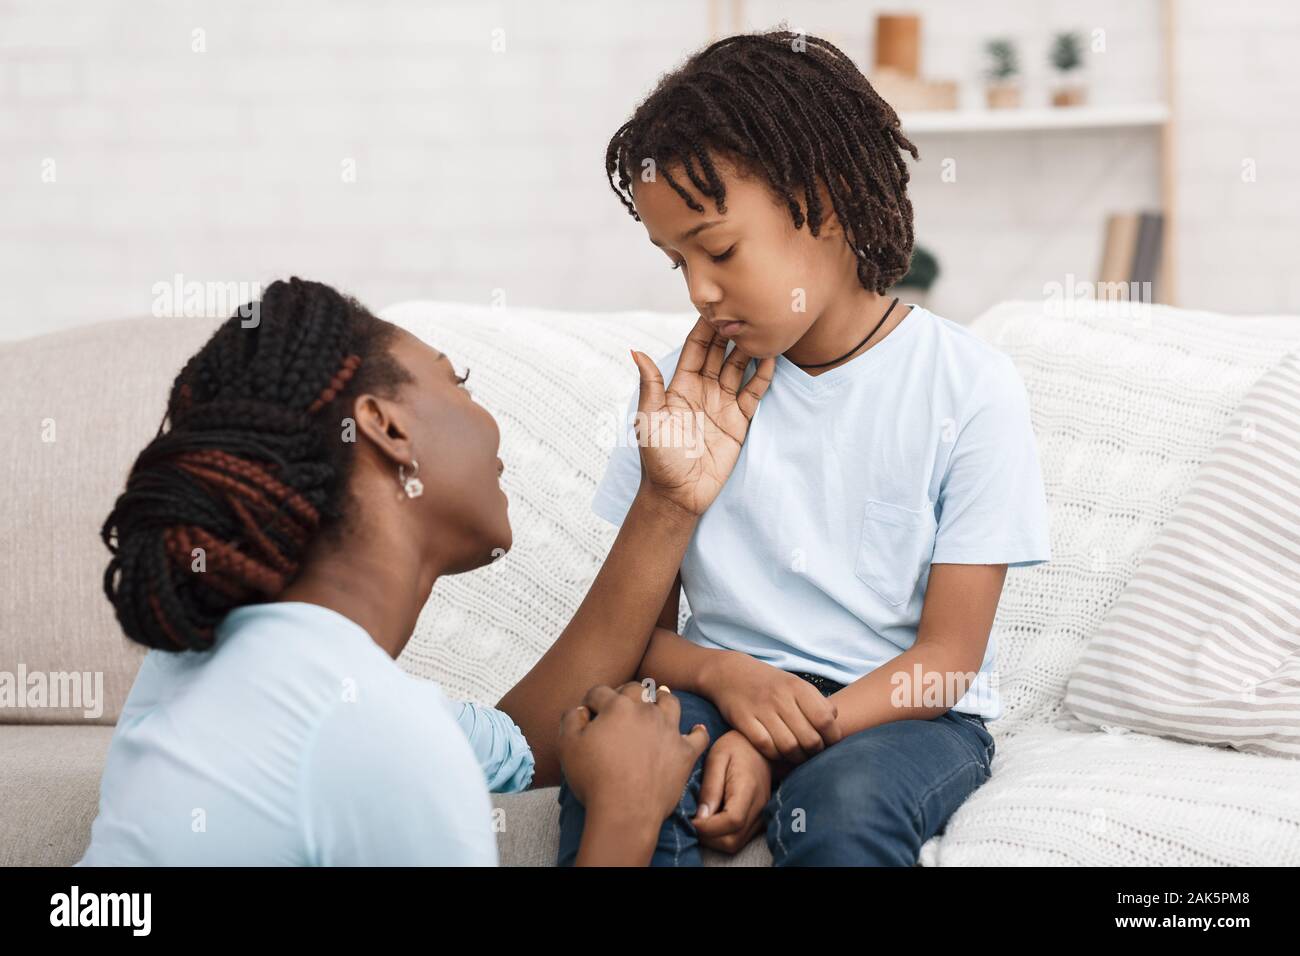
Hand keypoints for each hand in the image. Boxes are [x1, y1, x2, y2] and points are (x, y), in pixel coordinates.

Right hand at [558, 682, 709, 828]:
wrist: (625, 810)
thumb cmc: (593, 778)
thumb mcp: (567, 745)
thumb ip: (571, 719)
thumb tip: (581, 710)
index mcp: (617, 706)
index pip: (600, 692)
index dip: (591, 701)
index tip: (588, 712)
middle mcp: (646, 711)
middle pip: (637, 690)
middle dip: (625, 693)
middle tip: (619, 704)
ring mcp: (669, 730)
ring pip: (669, 702)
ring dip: (662, 699)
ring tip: (657, 701)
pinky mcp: (685, 752)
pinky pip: (698, 737)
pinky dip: (697, 732)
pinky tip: (695, 730)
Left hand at [631, 316, 774, 516]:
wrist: (678, 494)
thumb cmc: (658, 459)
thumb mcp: (650, 420)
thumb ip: (650, 385)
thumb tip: (635, 351)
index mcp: (680, 386)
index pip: (696, 348)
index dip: (706, 328)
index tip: (716, 306)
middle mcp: (703, 390)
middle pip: (720, 353)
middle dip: (731, 331)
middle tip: (745, 307)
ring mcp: (722, 404)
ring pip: (739, 368)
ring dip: (749, 349)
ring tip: (762, 327)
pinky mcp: (739, 420)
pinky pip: (753, 392)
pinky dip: (763, 375)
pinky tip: (772, 357)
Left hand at [692, 729, 770, 854]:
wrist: (757, 746)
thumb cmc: (734, 747)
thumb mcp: (716, 758)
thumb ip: (710, 788)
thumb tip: (701, 817)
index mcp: (748, 788)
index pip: (732, 821)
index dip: (708, 827)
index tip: (692, 819)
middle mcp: (759, 805)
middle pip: (733, 840)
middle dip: (708, 838)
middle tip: (693, 822)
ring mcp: (761, 814)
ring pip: (736, 843)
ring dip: (714, 840)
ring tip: (701, 822)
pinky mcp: (759, 818)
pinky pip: (740, 838)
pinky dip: (723, 836)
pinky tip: (713, 820)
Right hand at [702, 652, 841, 764]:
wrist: (731, 673)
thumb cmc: (770, 684)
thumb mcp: (795, 684)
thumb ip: (817, 702)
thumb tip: (835, 721)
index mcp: (797, 687)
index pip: (825, 719)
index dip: (832, 737)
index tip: (831, 744)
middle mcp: (780, 697)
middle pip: (809, 738)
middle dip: (815, 752)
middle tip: (814, 753)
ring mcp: (761, 709)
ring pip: (789, 746)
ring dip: (797, 757)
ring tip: (799, 756)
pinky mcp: (743, 720)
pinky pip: (766, 747)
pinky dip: (776, 755)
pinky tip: (779, 753)